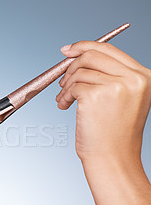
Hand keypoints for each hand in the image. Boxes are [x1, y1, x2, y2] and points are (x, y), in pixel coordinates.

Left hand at [56, 41, 150, 163]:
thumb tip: (77, 55)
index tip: (67, 50)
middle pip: (92, 55)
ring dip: (66, 86)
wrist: (113, 158)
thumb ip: (107, 76)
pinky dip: (64, 96)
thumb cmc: (113, 134)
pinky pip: (72, 87)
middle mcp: (134, 78)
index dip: (85, 46)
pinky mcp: (96, 96)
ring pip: (80, 72)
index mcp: (143, 76)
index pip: (110, 49)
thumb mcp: (121, 99)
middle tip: (62, 81)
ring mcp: (117, 86)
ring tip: (64, 100)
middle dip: (71, 66)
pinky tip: (64, 106)